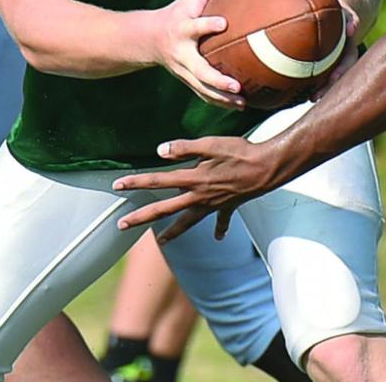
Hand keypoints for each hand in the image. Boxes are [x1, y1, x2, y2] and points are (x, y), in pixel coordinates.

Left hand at [114, 134, 284, 240]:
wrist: (268, 168)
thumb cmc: (239, 152)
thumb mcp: (211, 144)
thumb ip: (184, 148)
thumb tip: (160, 151)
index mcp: (192, 179)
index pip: (158, 181)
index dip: (136, 182)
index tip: (117, 185)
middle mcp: (199, 196)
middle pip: (165, 209)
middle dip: (141, 217)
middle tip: (121, 226)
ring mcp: (213, 205)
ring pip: (189, 221)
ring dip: (174, 231)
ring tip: (162, 241)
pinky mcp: (229, 206)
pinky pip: (221, 221)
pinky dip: (219, 229)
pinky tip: (217, 237)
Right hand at [152, 0, 245, 108]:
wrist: (149, 38)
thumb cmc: (178, 12)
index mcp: (183, 29)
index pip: (194, 26)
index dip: (207, 25)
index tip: (223, 23)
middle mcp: (182, 53)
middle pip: (198, 70)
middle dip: (217, 80)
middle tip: (236, 86)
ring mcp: (183, 71)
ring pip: (202, 89)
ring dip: (222, 98)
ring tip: (243, 102)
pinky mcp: (187, 81)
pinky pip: (204, 95)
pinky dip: (221, 102)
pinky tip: (241, 105)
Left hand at [285, 0, 359, 100]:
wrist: (354, 1)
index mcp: (349, 16)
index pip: (353, 18)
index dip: (353, 22)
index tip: (352, 27)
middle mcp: (350, 38)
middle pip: (349, 55)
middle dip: (341, 69)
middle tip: (330, 81)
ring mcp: (346, 51)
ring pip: (339, 71)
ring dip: (328, 86)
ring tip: (312, 99)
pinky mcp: (337, 61)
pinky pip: (325, 73)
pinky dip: (313, 83)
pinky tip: (293, 95)